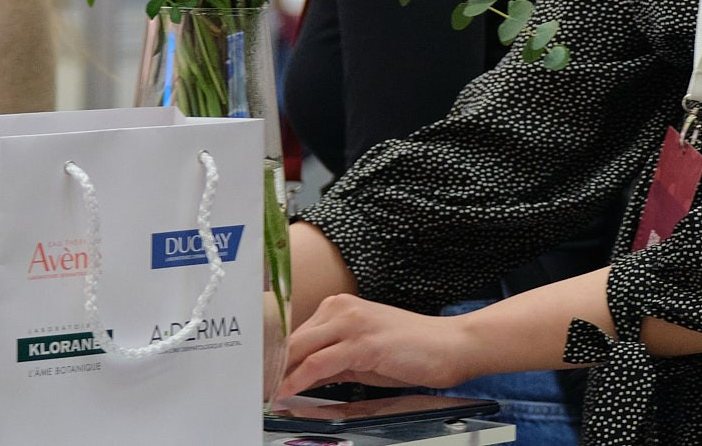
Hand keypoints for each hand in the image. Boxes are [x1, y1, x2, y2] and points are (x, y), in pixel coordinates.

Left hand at [276, 294, 476, 400]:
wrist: (450, 346)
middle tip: (251, 388)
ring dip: (277, 374)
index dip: (272, 357)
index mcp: (339, 307)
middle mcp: (341, 308)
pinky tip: (285, 393)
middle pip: (290, 339)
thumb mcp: (362, 356)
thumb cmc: (411, 351)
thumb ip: (331, 361)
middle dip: (268, 366)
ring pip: (299, 349)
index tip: (257, 376)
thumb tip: (301, 376)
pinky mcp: (362, 343)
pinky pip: (318, 364)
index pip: (293, 333)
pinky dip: (297, 380)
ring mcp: (351, 323)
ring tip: (261, 393)